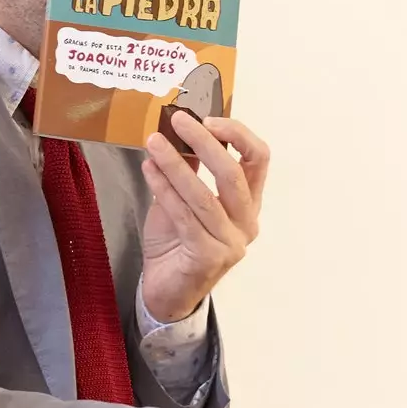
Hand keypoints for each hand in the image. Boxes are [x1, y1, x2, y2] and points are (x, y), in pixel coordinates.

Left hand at [138, 112, 268, 322]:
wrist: (166, 291)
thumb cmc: (176, 243)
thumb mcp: (182, 199)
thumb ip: (188, 170)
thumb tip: (181, 130)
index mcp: (247, 204)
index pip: (258, 160)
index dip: (237, 135)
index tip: (208, 117)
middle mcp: (246, 223)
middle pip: (233, 174)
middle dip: (205, 142)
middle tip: (178, 119)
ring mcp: (230, 243)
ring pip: (204, 195)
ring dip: (176, 164)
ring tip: (154, 141)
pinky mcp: (208, 257)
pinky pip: (184, 216)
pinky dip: (164, 189)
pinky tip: (148, 169)